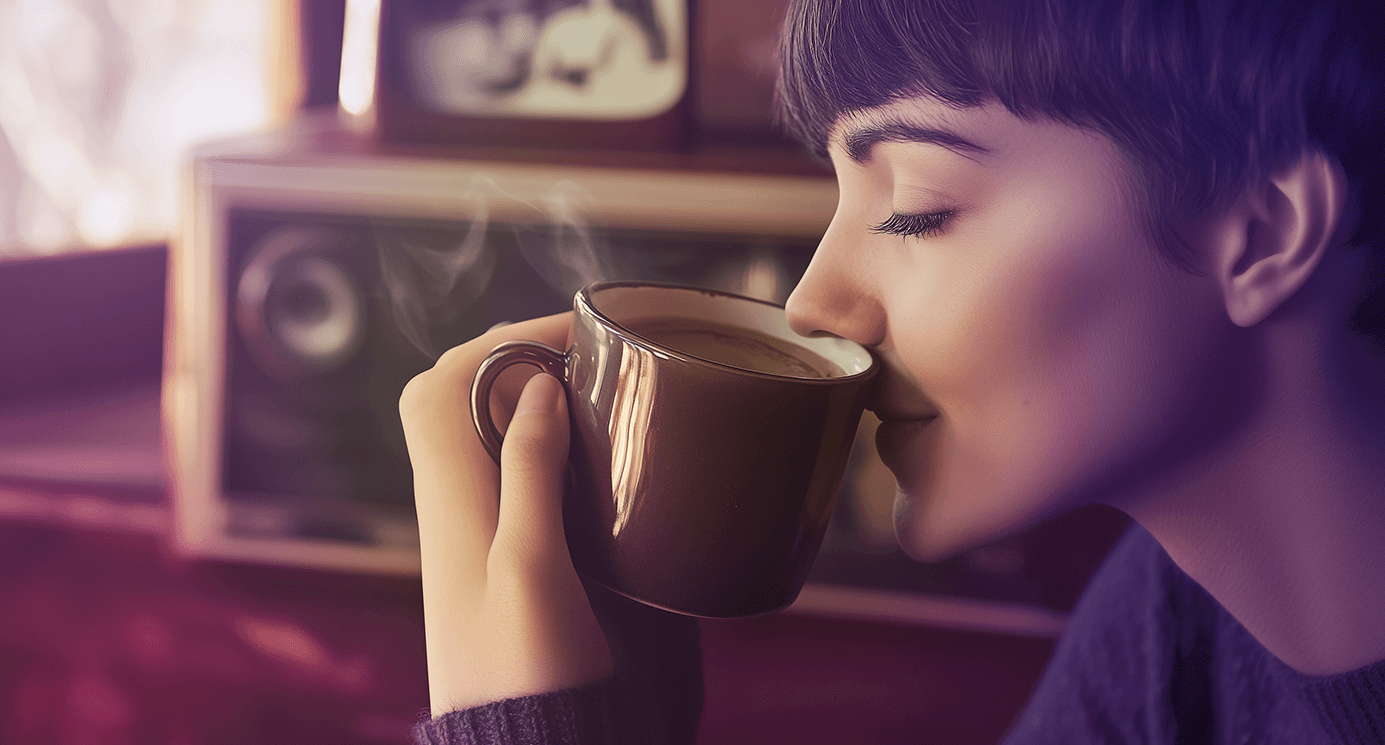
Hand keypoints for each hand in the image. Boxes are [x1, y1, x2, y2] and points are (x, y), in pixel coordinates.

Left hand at [399, 312, 613, 714]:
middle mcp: (456, 506)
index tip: (570, 330)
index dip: (498, 340)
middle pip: (457, 398)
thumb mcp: (533, 568)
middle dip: (515, 356)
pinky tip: (597, 452)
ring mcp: (481, 531)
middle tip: (587, 352)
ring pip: (486, 434)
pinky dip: (549, 442)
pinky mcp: (511, 555)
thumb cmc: (527, 671)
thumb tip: (534, 384)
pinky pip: (514, 473)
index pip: (440, 385)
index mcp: (451, 501)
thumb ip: (531, 474)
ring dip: (531, 395)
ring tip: (598, 385)